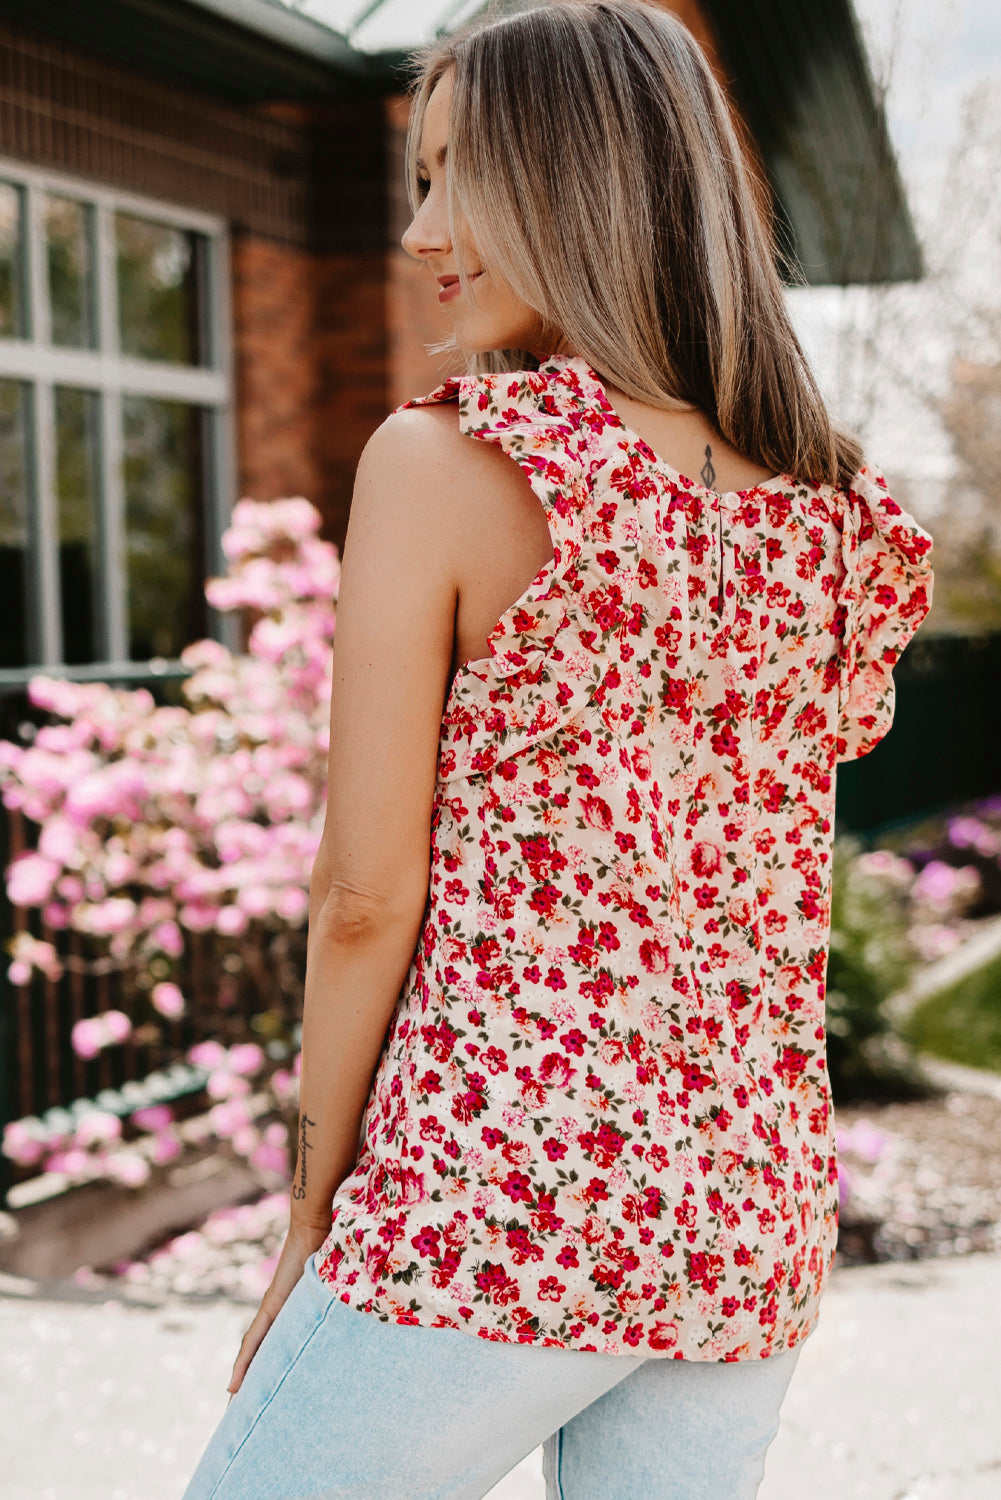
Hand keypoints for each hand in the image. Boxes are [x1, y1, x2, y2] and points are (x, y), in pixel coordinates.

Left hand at [226, 1218, 330, 1399]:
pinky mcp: (271, 1305)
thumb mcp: (340, 1286)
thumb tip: (376, 1310)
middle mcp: (282, 1314)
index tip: (271, 1397)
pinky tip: (234, 1384)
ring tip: (237, 1405)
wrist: (317, 1225)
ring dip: (246, 1379)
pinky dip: (244, 1362)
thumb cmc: (334, 1249)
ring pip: (255, 1353)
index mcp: (297, 1314)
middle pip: (264, 1356)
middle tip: (249, 1414)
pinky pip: (254, 1341)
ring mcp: (274, 1309)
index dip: (275, 1372)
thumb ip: (345, 1301)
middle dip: (257, 1384)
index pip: (281, 1348)